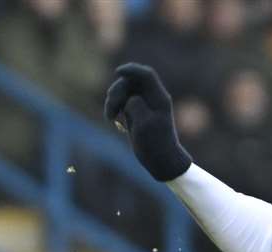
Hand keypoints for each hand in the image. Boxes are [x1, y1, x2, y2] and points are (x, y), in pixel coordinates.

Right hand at [103, 63, 192, 181]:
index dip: (131, 70)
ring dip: (112, 100)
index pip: (146, 75)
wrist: (161, 161)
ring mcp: (143, 105)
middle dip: (117, 91)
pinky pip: (121, 103)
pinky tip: (111, 119)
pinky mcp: (135, 113)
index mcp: (159, 98)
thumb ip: (136, 105)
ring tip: (109, 117)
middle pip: (130, 82)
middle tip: (111, 108)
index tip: (117, 72)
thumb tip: (129, 98)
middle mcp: (152, 98)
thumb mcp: (144, 124)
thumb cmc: (156, 144)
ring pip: (123, 92)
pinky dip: (114, 108)